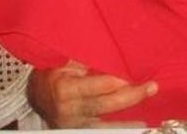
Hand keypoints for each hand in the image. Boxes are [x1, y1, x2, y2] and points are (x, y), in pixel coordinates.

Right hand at [28, 60, 156, 127]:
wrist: (35, 92)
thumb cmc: (55, 70)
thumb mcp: (68, 60)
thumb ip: (90, 61)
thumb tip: (119, 59)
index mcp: (65, 88)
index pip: (98, 85)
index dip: (119, 81)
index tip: (137, 76)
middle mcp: (67, 110)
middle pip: (104, 105)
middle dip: (130, 97)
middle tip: (151, 88)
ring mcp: (70, 124)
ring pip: (102, 125)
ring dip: (125, 123)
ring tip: (145, 122)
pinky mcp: (74, 131)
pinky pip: (97, 131)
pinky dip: (115, 130)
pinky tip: (133, 129)